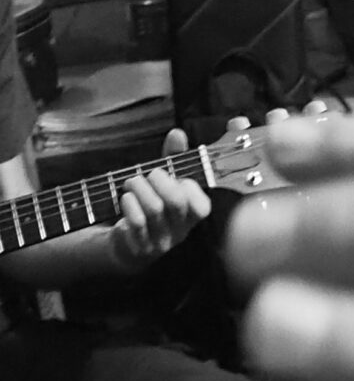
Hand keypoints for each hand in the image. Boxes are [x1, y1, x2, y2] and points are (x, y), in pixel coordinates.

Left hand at [108, 128, 211, 269]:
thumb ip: (174, 158)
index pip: (201, 206)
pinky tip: (125, 198)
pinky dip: (128, 204)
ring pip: (154, 209)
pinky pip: (136, 222)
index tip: (179, 177)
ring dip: (139, 187)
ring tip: (131, 182)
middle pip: (176, 202)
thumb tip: (177, 134)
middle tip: (150, 174)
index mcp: (192, 217)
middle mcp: (180, 231)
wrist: (128, 244)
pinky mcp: (140, 246)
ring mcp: (161, 241)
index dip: (189, 188)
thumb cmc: (151, 206)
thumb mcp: (165, 182)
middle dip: (159, 180)